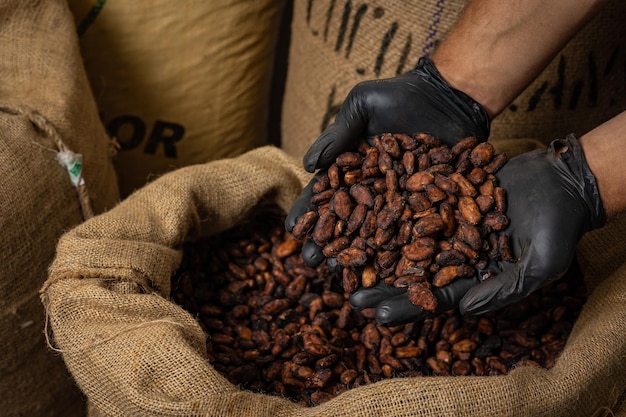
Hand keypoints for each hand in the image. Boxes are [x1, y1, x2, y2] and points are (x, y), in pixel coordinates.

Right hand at [286, 57, 490, 266]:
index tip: (292, 230)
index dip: (308, 212)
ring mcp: (400, 202)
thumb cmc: (400, 96)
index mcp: (351, 170)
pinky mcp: (430, 206)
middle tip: (313, 262)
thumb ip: (337, 135)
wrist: (449, 96)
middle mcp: (373, 191)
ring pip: (377, 233)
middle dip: (329, 242)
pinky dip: (403, 250)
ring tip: (345, 274)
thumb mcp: (361, 105)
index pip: (324, 194)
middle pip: (347, 221)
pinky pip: (414, 230)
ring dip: (360, 254)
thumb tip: (308, 165)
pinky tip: (392, 269)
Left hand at [350, 135, 605, 324]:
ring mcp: (446, 223)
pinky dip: (388, 207)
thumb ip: (504, 289)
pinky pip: (411, 201)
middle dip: (381, 285)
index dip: (407, 308)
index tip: (378, 315)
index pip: (435, 298)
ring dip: (376, 249)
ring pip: (404, 239)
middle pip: (411, 273)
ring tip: (345, 258)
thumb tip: (464, 312)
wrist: (561, 181)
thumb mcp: (540, 264)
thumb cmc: (559, 227)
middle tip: (349, 295)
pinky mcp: (443, 193)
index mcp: (472, 278)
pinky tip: (361, 210)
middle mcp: (453, 254)